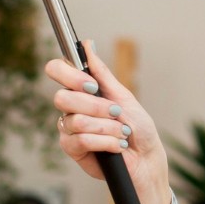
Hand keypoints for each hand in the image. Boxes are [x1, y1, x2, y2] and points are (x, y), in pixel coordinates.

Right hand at [45, 40, 171, 203]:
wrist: (147, 158)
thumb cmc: (138, 127)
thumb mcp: (124, 96)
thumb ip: (102, 73)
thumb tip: (87, 45)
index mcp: (82, 91)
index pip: (57, 71)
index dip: (68, 75)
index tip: (92, 85)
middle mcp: (72, 108)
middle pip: (62, 98)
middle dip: (96, 106)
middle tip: (117, 113)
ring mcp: (69, 128)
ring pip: (76, 121)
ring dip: (107, 127)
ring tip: (122, 133)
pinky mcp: (72, 149)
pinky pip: (80, 140)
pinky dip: (105, 142)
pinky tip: (117, 146)